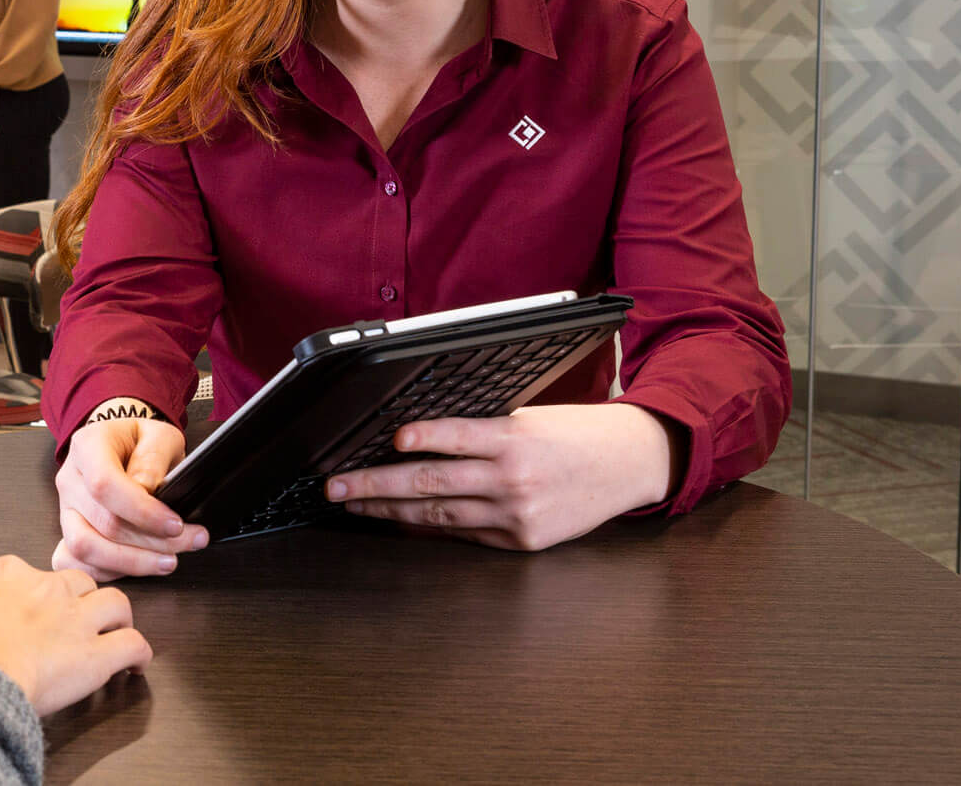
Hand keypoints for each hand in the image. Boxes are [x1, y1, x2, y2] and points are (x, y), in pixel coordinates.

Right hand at [0, 555, 150, 715]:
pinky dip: (139, 654)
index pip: (35, 574)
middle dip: (84, 601)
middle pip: (80, 583)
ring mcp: (75, 618)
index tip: (38, 614)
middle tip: (82, 622)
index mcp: (7, 574)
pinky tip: (135, 666)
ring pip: (116, 603)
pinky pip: (133, 644)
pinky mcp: (96, 654)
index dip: (42, 596)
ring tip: (117, 634)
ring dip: (119, 619)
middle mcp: (46, 588)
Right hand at [52, 418, 206, 580]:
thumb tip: (147, 489)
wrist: (122, 447)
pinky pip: (78, 563)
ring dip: (132, 563)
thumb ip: (153, 457)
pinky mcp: (68, 533)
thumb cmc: (140, 441)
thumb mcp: (159, 435)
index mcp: (87, 447)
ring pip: (86, 548)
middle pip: (103, 523)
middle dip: (152, 541)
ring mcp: (66, 510)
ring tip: (168, 561)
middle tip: (190, 541)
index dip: (142, 511)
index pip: (105, 484)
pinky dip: (111, 571)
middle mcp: (70, 479)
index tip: (175, 524)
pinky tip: (141, 566)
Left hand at [323, 403, 676, 551]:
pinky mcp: (521, 542)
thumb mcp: (528, 418)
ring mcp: (516, 516)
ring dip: (389, 511)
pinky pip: (462, 533)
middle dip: (376, 486)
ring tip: (353, 503)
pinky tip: (397, 521)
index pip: (460, 436)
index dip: (425, 438)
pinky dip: (426, 527)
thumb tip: (416, 433)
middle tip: (336, 486)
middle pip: (433, 484)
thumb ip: (480, 428)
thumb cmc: (571, 435)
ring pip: (438, 515)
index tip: (393, 438)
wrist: (625, 466)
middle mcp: (513, 480)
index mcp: (515, 439)